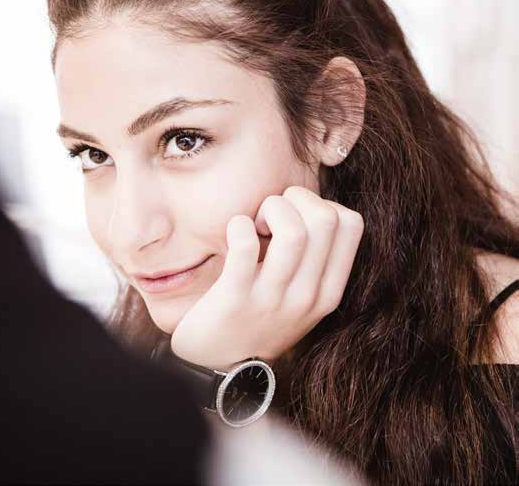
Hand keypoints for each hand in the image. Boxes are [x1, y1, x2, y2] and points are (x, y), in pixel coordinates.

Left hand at [170, 185, 363, 369]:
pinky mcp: (234, 298)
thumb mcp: (300, 297)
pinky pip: (244, 245)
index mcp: (328, 291)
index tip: (293, 218)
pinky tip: (234, 231)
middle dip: (294, 200)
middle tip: (268, 218)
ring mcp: (272, 299)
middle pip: (325, 218)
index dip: (321, 203)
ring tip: (254, 225)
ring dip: (269, 210)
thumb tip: (310, 204)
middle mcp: (307, 296)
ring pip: (293, 230)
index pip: (351, 223)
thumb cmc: (257, 318)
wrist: (216, 367)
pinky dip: (239, 225)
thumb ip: (314, 260)